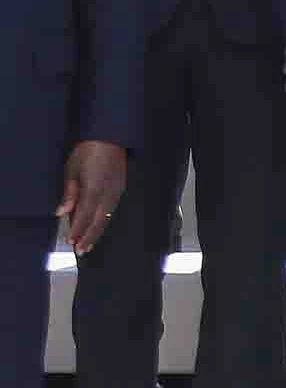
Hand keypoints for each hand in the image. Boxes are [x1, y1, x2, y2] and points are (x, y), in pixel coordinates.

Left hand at [57, 139, 127, 256]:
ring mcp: (117, 191)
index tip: (71, 241)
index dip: (77, 229)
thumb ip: (69, 193)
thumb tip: (63, 212)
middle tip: (82, 250)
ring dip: (98, 230)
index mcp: (94, 188)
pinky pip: (112, 208)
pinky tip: (100, 224)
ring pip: (107, 216)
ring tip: (90, 243)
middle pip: (99, 220)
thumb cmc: (87, 151)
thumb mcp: (71, 170)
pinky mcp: (121, 188)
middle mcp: (108, 192)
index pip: (85, 215)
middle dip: (90, 236)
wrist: (109, 137)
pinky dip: (105, 219)